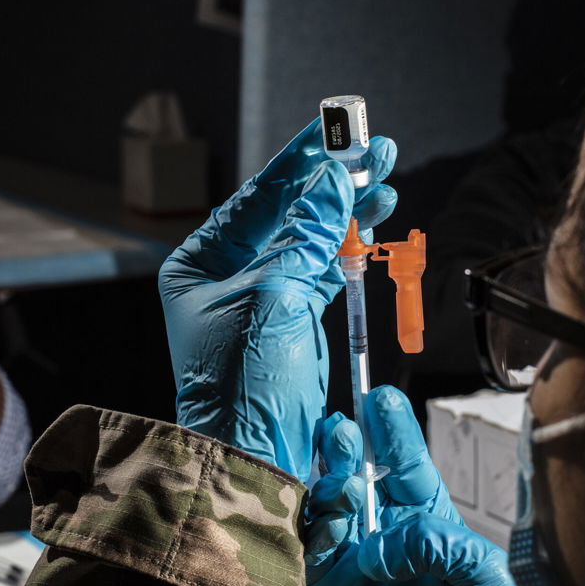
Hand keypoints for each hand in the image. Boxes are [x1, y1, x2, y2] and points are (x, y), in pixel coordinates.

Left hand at [159, 119, 396, 479]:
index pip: (256, 197)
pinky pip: (321, 270)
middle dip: (332, 181)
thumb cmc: (244, 384)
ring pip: (308, 239)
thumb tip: (332, 180)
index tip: (334, 127)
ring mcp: (258, 297)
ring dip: (347, 210)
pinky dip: (347, 247)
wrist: (255, 458)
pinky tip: (371, 222)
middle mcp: (224, 275)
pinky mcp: (289, 321)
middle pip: (285, 212)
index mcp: (200, 263)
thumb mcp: (275, 298)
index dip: (300, 161)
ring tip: (385, 179)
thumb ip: (306, 236)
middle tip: (375, 149)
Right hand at [305, 386, 527, 585]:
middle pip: (357, 475)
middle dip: (349, 448)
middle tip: (345, 431)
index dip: (392, 430)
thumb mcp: (486, 582)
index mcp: (425, 522)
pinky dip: (308, 533)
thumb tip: (387, 544)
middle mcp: (382, 534)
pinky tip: (320, 522)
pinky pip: (307, 553)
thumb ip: (446, 544)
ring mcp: (351, 563)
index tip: (380, 398)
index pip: (405, 464)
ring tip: (338, 478)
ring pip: (326, 508)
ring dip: (327, 485)